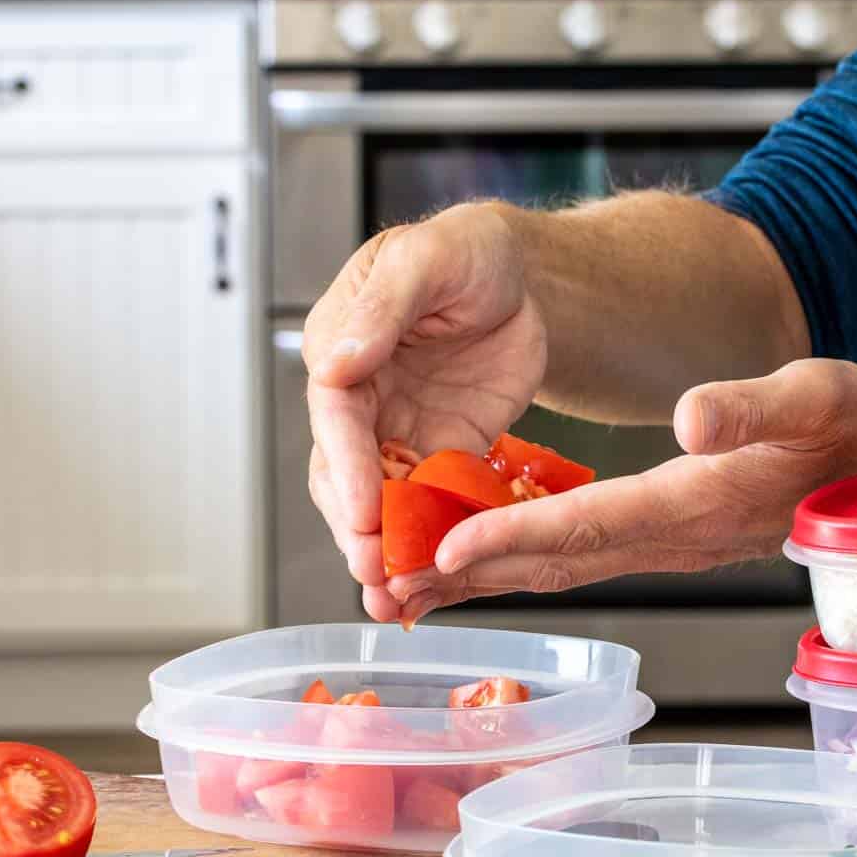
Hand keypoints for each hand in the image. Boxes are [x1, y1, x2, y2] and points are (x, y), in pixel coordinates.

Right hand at [303, 202, 545, 620]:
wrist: (521, 279)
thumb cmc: (466, 253)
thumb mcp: (428, 260)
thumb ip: (384, 308)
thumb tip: (338, 361)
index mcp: (343, 348)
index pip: (335, 415)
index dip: (347, 465)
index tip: (362, 510)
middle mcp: (361, 400)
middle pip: (346, 474)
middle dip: (356, 528)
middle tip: (374, 572)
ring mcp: (399, 434)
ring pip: (381, 504)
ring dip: (384, 553)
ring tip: (393, 603)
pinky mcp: (442, 457)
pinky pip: (430, 508)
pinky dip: (429, 547)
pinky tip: (433, 589)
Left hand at [386, 360, 856, 622]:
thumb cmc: (855, 438)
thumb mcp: (820, 397)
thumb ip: (755, 408)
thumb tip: (693, 417)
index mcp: (695, 504)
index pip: (590, 524)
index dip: (516, 534)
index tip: (446, 544)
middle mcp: (668, 538)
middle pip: (553, 562)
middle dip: (470, 573)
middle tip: (388, 585)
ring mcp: (662, 546)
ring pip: (556, 567)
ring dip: (482, 578)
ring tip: (405, 585)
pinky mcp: (659, 539)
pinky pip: (574, 557)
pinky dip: (516, 560)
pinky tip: (470, 556)